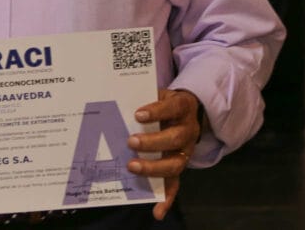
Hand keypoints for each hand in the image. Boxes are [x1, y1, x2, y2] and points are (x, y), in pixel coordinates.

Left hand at [126, 88, 202, 220]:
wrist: (188, 109)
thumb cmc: (165, 101)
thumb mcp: (159, 93)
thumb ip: (143, 96)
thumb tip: (117, 98)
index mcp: (181, 108)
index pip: (171, 108)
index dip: (157, 111)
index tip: (138, 114)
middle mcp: (187, 131)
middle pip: (175, 139)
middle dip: (152, 142)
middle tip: (131, 142)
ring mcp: (184, 151)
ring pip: (175, 164)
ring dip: (153, 168)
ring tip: (133, 167)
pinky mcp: (179, 166)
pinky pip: (175, 184)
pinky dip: (167, 198)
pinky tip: (157, 211)